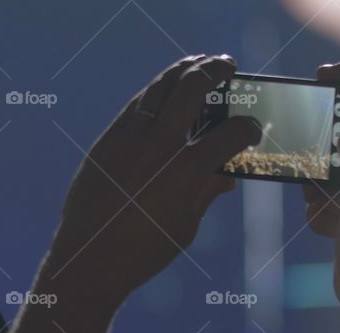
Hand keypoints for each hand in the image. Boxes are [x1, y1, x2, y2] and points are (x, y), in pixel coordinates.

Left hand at [45, 55, 260, 306]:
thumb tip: (226, 177)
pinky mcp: (106, 142)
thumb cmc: (142, 253)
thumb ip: (206, 194)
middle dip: (215, 70)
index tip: (251, 130)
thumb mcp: (185, 227)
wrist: (88, 259)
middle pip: (191, 88)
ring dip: (182, 71)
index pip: (230, 134)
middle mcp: (158, 147)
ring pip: (159, 88)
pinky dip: (155, 94)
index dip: (248, 129)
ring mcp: (128, 140)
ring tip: (197, 65)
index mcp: (186, 171)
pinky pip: (135, 106)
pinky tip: (164, 94)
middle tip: (227, 65)